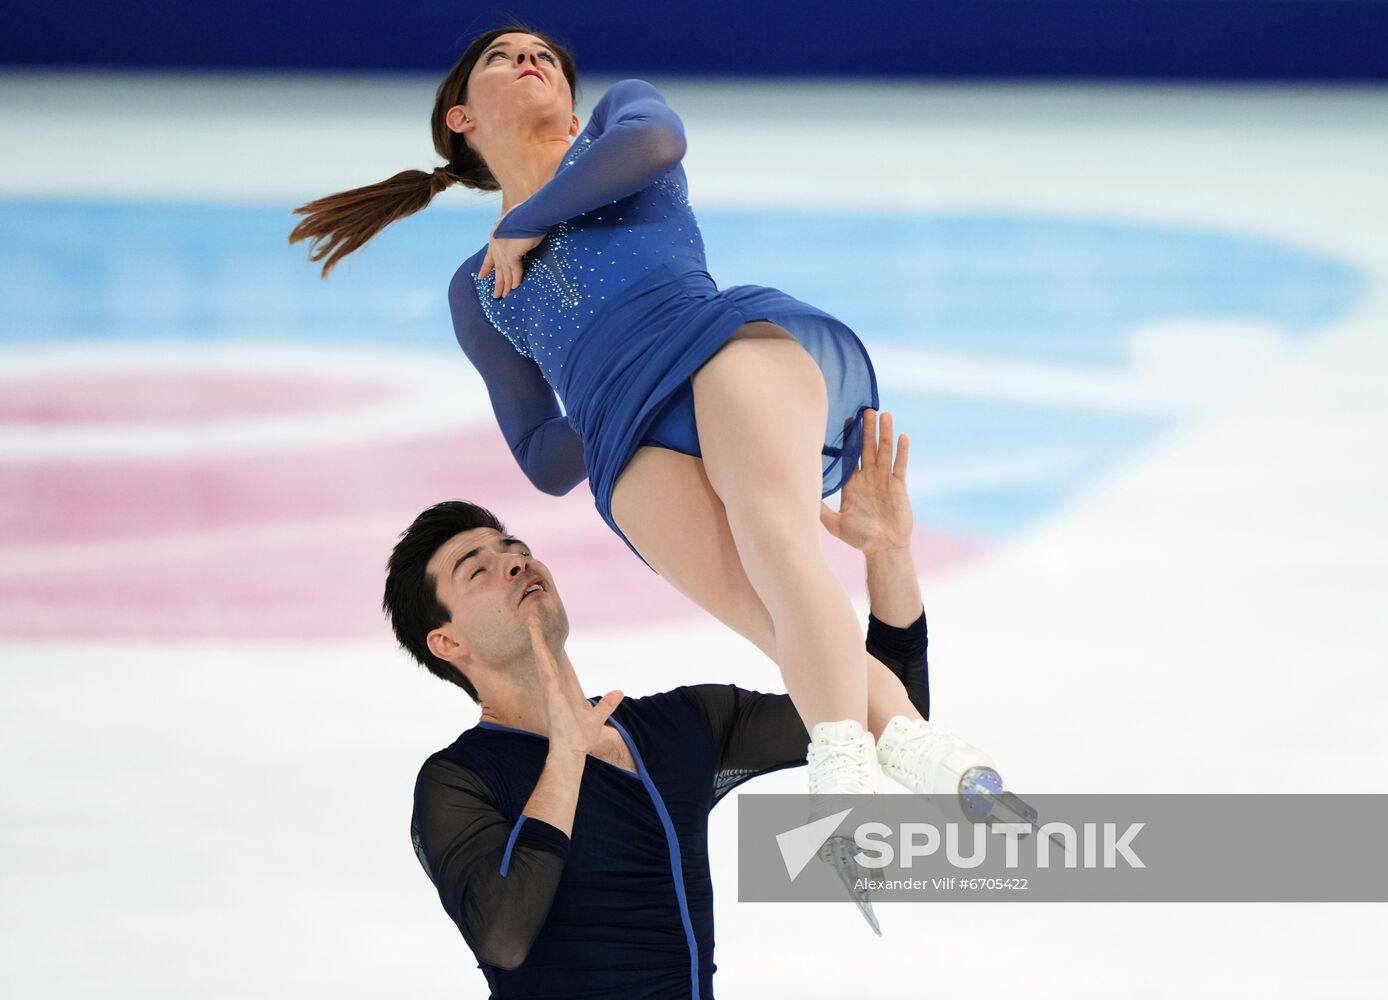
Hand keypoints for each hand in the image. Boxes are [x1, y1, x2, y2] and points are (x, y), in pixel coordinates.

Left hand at [478, 213, 545, 298]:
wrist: (534, 212)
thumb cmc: (530, 214)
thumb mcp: (517, 222)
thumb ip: (514, 232)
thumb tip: (519, 237)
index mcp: (496, 233)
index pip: (490, 254)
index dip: (486, 267)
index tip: (481, 277)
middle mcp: (496, 241)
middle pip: (497, 266)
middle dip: (497, 282)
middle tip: (495, 295)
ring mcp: (502, 247)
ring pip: (504, 271)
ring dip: (505, 285)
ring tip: (504, 296)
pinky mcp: (511, 253)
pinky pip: (514, 270)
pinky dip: (516, 279)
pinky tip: (515, 287)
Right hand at [527, 616, 622, 759]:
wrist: (573, 752)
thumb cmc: (580, 738)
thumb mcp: (598, 716)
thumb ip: (607, 703)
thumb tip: (619, 693)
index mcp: (558, 690)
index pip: (550, 664)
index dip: (544, 647)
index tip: (539, 632)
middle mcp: (551, 687)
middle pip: (542, 657)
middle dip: (537, 637)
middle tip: (531, 617)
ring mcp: (550, 689)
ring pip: (541, 658)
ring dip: (536, 639)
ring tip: (531, 620)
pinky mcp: (551, 693)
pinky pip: (545, 668)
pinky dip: (541, 653)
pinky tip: (537, 639)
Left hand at [820, 408, 912, 554]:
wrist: (883, 549)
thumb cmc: (859, 538)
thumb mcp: (833, 524)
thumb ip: (819, 509)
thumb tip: (800, 495)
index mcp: (852, 483)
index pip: (850, 456)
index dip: (848, 439)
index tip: (845, 421)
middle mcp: (868, 478)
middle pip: (868, 448)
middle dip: (867, 429)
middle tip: (866, 409)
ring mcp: (884, 480)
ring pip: (885, 451)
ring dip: (884, 433)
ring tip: (884, 414)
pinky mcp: (899, 485)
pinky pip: (900, 465)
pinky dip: (902, 451)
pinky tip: (903, 436)